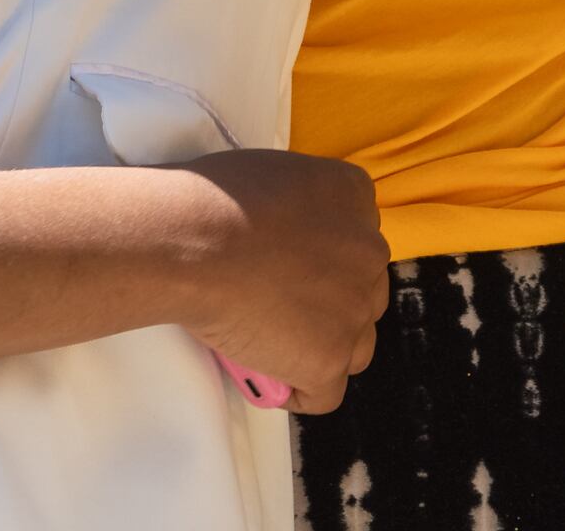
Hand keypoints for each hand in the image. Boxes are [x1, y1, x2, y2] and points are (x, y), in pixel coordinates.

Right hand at [161, 149, 387, 414]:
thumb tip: (279, 229)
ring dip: (322, 347)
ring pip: (355, 345)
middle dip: (328, 303)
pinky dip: (298, 389)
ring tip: (274, 343)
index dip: (322, 258)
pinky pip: (325, 392)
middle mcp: (370, 253)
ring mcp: (354, 311)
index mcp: (353, 195)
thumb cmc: (212, 197)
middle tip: (278, 304)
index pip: (356, 237)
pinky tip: (269, 377)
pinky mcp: (329, 360)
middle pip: (363, 291)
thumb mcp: (272, 172)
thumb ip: (297, 201)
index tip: (287, 265)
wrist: (194, 240)